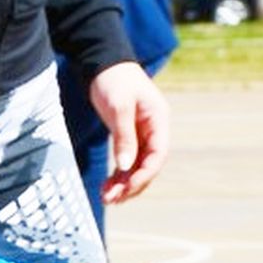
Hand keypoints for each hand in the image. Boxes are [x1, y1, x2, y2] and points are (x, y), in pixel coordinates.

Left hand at [87, 63, 169, 202]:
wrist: (104, 63)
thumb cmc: (114, 80)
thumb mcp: (119, 106)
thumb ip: (124, 136)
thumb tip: (126, 166)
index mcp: (158, 120)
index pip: (158, 154)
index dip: (145, 174)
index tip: (128, 187)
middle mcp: (154, 130)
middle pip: (148, 165)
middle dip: (132, 184)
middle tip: (112, 199)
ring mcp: (142, 135)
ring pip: (137, 167)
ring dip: (124, 184)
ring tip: (106, 198)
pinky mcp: (129, 137)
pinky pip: (127, 162)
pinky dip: (118, 176)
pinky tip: (107, 187)